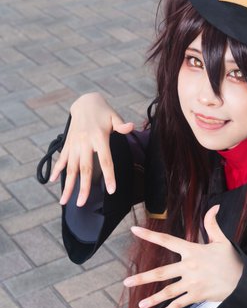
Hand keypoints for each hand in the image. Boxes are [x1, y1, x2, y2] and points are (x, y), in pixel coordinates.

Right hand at [49, 92, 134, 206]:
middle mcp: (85, 142)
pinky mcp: (68, 144)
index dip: (108, 176)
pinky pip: (62, 159)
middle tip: (81, 204)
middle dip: (83, 188)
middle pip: (85, 169)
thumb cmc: (103, 112)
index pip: (105, 160)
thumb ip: (122, 125)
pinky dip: (57, 169)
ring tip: (64, 201)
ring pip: (70, 168)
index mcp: (99, 137)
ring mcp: (75, 144)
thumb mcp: (114, 116)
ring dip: (68, 185)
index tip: (111, 190)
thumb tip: (132, 127)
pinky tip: (54, 181)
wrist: (85, 103)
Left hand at [123, 205, 243, 307]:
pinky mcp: (197, 296)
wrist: (243, 283)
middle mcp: (189, 267)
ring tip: (140, 304)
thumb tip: (215, 206)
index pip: (167, 240)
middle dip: (143, 278)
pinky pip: (180, 304)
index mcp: (192, 251)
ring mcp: (192, 283)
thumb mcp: (222, 241)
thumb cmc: (231, 261)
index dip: (150, 235)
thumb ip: (212, 224)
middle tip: (126, 282)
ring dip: (153, 299)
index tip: (134, 230)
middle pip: (161, 273)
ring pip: (168, 292)